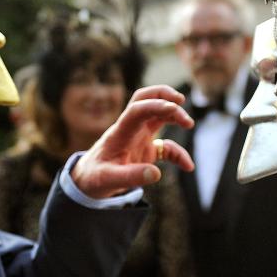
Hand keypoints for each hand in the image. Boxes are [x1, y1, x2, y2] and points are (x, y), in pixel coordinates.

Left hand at [71, 85, 193, 198]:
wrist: (88, 181)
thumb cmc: (94, 177)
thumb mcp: (108, 180)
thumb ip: (130, 176)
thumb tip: (155, 174)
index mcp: (120, 132)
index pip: (137, 110)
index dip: (155, 105)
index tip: (174, 107)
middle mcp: (131, 130)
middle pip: (146, 100)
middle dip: (164, 96)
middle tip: (181, 102)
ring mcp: (139, 138)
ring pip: (158, 115)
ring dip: (174, 115)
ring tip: (189, 124)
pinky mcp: (146, 150)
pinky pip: (167, 147)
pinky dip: (178, 154)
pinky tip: (188, 166)